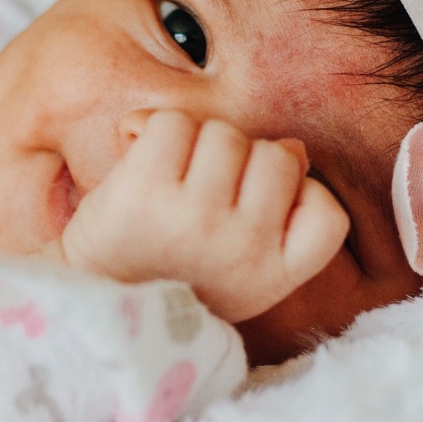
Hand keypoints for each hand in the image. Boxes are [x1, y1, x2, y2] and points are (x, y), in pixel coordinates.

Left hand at [43, 110, 348, 322]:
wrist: (92, 299)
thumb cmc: (171, 273)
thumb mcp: (238, 265)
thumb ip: (277, 208)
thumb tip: (295, 148)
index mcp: (272, 275)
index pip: (330, 217)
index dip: (301, 197)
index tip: (259, 210)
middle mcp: (243, 249)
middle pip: (278, 154)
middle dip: (243, 162)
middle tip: (203, 193)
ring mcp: (196, 219)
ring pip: (224, 133)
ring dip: (198, 144)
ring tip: (171, 179)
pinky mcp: (144, 192)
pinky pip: (173, 122)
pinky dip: (157, 131)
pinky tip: (141, 163)